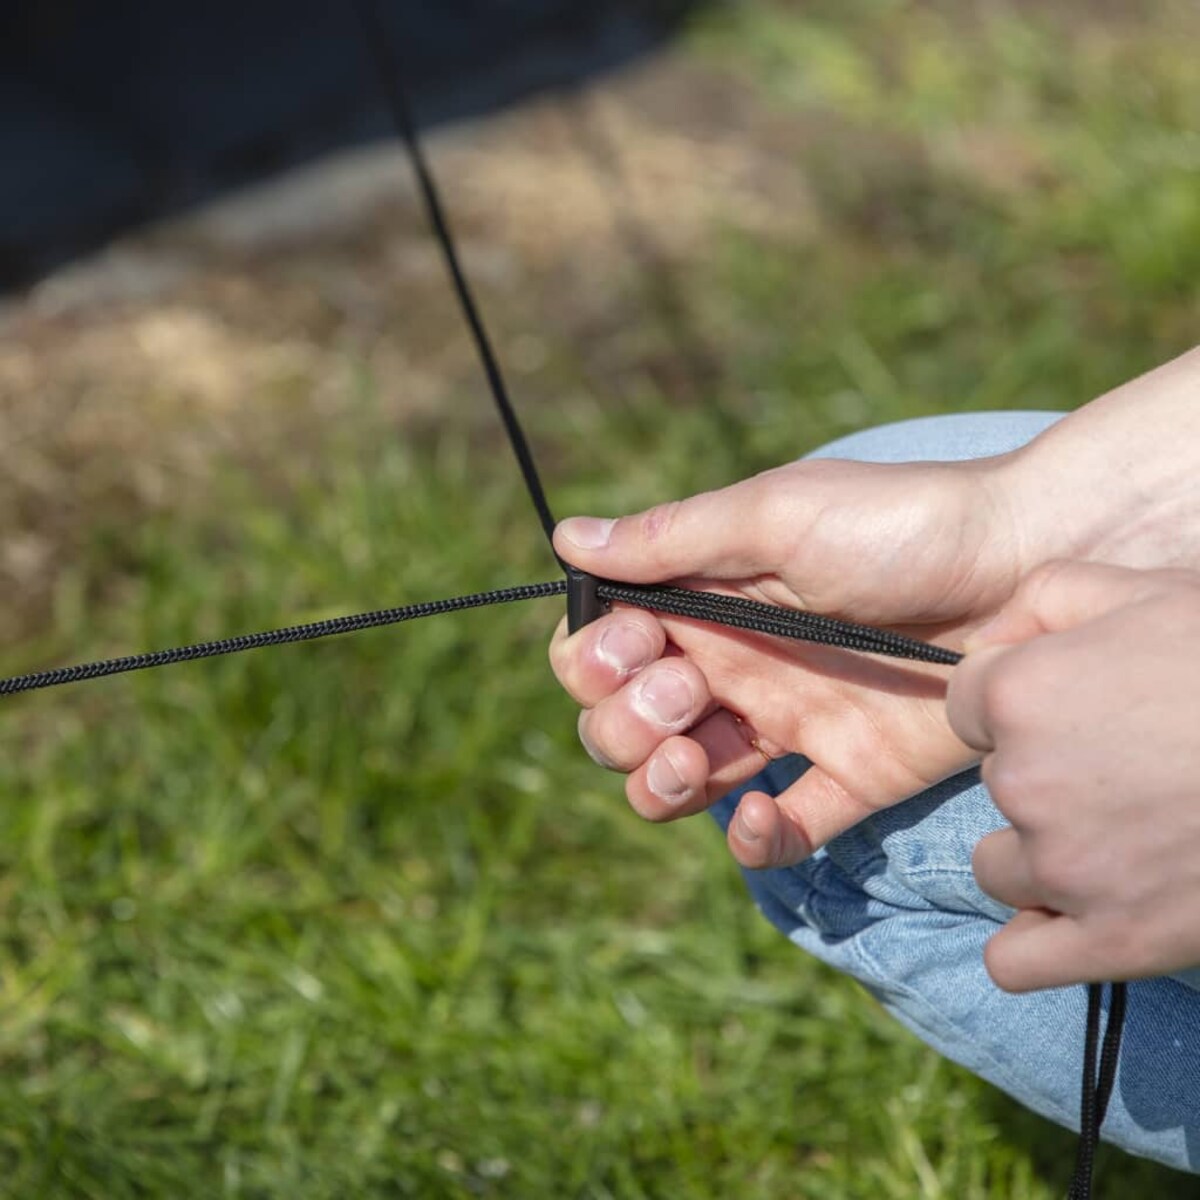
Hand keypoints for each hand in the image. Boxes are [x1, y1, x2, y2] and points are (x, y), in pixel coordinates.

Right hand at [550, 453, 1018, 868]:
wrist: (1025, 563)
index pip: (603, 651)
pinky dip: (756, 840)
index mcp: (701, 602)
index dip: (594, 663)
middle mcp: (730, 667)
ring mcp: (784, 725)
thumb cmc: (896, 522)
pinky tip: (761, 813)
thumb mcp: (771, 516)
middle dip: (623, 725)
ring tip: (696, 761)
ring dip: (660, 785)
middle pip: (625, 727)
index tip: (633, 648)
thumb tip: (564, 537)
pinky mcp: (845, 775)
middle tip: (682, 695)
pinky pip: (782, 829)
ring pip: (682, 784)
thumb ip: (670, 540)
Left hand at [947, 561, 1199, 990]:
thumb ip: (1046, 597)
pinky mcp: (1117, 942)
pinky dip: (1035, 943)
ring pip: (999, 868)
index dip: (1019, 702)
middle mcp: (1024, 783)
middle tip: (1129, 765)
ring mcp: (1068, 870)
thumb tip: (991, 638)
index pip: (966, 706)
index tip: (1077, 705)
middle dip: (1043, 772)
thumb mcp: (1146, 588)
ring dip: (1041, 854)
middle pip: (994, 783)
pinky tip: (1076, 915)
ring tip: (1121, 836)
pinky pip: (1016, 962)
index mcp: (1019, 695)